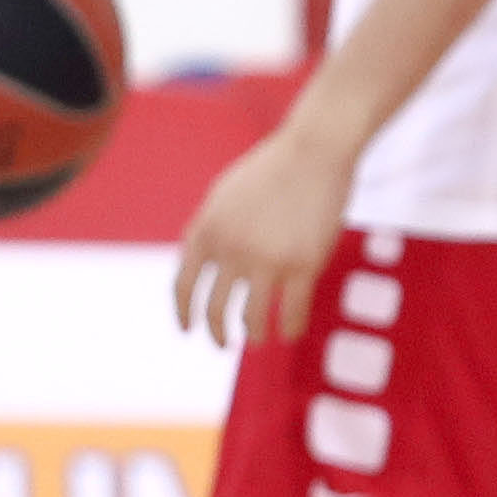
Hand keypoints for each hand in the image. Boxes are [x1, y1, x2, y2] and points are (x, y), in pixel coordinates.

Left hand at [172, 109, 357, 346]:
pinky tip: (291, 332)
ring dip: (254, 335)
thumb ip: (211, 231)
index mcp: (207, 230)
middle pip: (215, 308)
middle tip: (224, 344)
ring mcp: (266, 259)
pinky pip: (293, 313)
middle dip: (218, 332)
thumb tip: (200, 265)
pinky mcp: (303, 265)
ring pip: (253, 319)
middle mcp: (231, 249)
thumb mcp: (223, 197)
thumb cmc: (271, 171)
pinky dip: (291, 328)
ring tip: (258, 340)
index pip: (183, 284)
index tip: (188, 329)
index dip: (183, 312)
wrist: (313, 152)